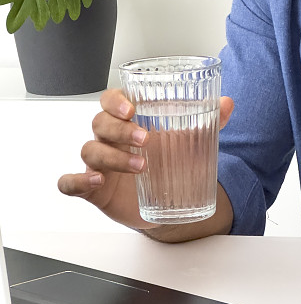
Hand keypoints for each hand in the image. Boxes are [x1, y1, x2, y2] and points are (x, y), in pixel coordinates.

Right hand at [57, 90, 234, 229]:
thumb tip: (228, 104)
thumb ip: (209, 121)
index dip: (115, 101)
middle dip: (120, 130)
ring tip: (140, 166)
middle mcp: (109, 138)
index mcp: (127, 121)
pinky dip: (77, 181)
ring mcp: (98, 163)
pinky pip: (70, 183)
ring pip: (90, 150)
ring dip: (112, 156)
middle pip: (99, 123)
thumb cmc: (169, 163)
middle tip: (145, 140)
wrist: (168, 202)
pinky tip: (95, 182)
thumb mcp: (190, 142)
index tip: (132, 108)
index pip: (110, 100)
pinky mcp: (93, 190)